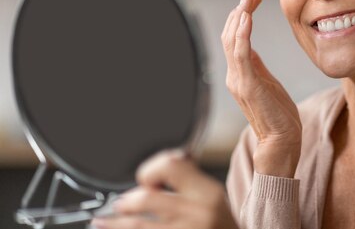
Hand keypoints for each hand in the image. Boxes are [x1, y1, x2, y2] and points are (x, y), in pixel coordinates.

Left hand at [91, 150, 237, 228]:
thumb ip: (190, 179)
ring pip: (138, 226)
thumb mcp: (214, 196)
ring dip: (113, 224)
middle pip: (146, 199)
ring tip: (101, 222)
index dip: (150, 169)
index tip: (145, 179)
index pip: (170, 166)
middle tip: (119, 204)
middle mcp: (196, 212)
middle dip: (126, 202)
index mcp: (207, 192)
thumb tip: (164, 162)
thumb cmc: (222, 224)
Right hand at [221, 0, 301, 177]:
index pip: (235, 37)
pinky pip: (241, 54)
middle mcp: (234, 75)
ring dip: (241, 15)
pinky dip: (242, 33)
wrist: (281, 143)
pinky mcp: (247, 85)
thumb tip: (251, 46)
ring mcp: (238, 80)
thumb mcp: (267, 83)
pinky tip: (248, 17)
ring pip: (232, 39)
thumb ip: (256, 66)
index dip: (242, 14)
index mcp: (239, 74)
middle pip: (231, 33)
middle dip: (242, 9)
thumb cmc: (278, 116)